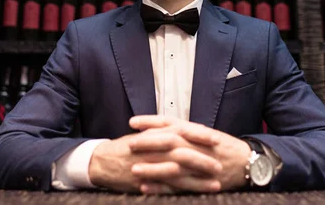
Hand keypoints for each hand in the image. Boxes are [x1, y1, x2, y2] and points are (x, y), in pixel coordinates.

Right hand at [88, 127, 222, 193]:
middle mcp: (154, 150)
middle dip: (204, 159)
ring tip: (216, 183)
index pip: (182, 132)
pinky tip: (196, 195)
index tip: (216, 139)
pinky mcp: (146, 182)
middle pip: (184, 152)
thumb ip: (163, 132)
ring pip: (179, 172)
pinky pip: (167, 188)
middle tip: (221, 164)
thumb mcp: (145, 134)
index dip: (199, 136)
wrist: (102, 161)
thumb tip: (184, 129)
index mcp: (156, 135)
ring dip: (199, 179)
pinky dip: (182, 191)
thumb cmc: (126, 147)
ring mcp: (150, 166)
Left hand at [129, 116, 251, 193]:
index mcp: (195, 132)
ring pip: (172, 165)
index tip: (132, 122)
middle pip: (169, 141)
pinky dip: (162, 187)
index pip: (170, 123)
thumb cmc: (223, 147)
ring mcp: (199, 165)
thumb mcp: (204, 133)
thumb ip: (184, 130)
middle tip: (129, 144)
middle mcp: (196, 145)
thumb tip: (161, 126)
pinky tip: (146, 187)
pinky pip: (179, 186)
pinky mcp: (201, 182)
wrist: (247, 163)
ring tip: (133, 169)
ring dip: (152, 167)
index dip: (150, 121)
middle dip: (148, 142)